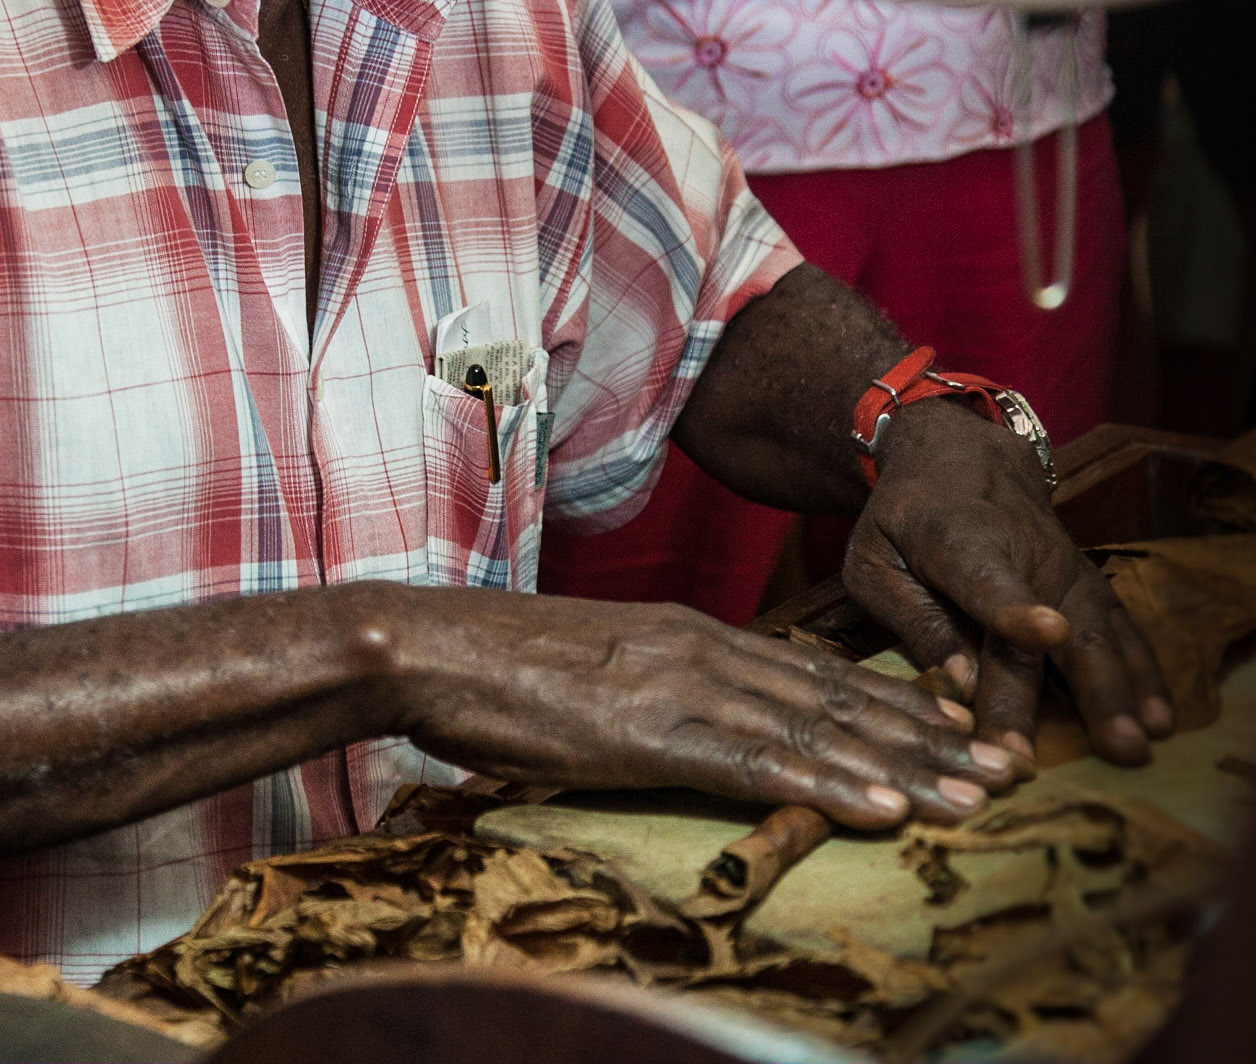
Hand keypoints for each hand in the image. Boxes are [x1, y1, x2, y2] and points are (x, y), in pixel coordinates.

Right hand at [388, 587, 1018, 829]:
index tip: (957, 728)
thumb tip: (704, 721)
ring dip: (902, 765)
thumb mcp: (603, 663)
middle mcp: (705, 648)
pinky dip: (826, 783)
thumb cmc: (505, 665)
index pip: (815, 670)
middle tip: (1004, 763)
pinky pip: (754, 761)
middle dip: (926, 734)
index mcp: (695, 633)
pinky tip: (879, 808)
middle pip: (836, 694)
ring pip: (815, 726)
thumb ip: (664, 686)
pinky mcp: (650, 729)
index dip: (894, 701)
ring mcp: (682, 685)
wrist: (436, 646)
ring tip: (974, 795)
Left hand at [842, 400, 1174, 767]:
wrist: (960, 457)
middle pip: (1051, 632)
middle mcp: (1026, 558)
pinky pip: (1119, 630)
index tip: (1047, 634)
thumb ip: (914, 620)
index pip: (990, 581)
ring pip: (1096, 633)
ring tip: (1137, 743)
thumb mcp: (874, 561)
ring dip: (1119, 691)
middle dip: (1079, 691)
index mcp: (959, 545)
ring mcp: (1065, 571)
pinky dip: (1142, 672)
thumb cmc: (903, 520)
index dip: (1016, 610)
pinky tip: (1159, 718)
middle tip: (1107, 749)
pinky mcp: (1087, 584)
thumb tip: (959, 684)